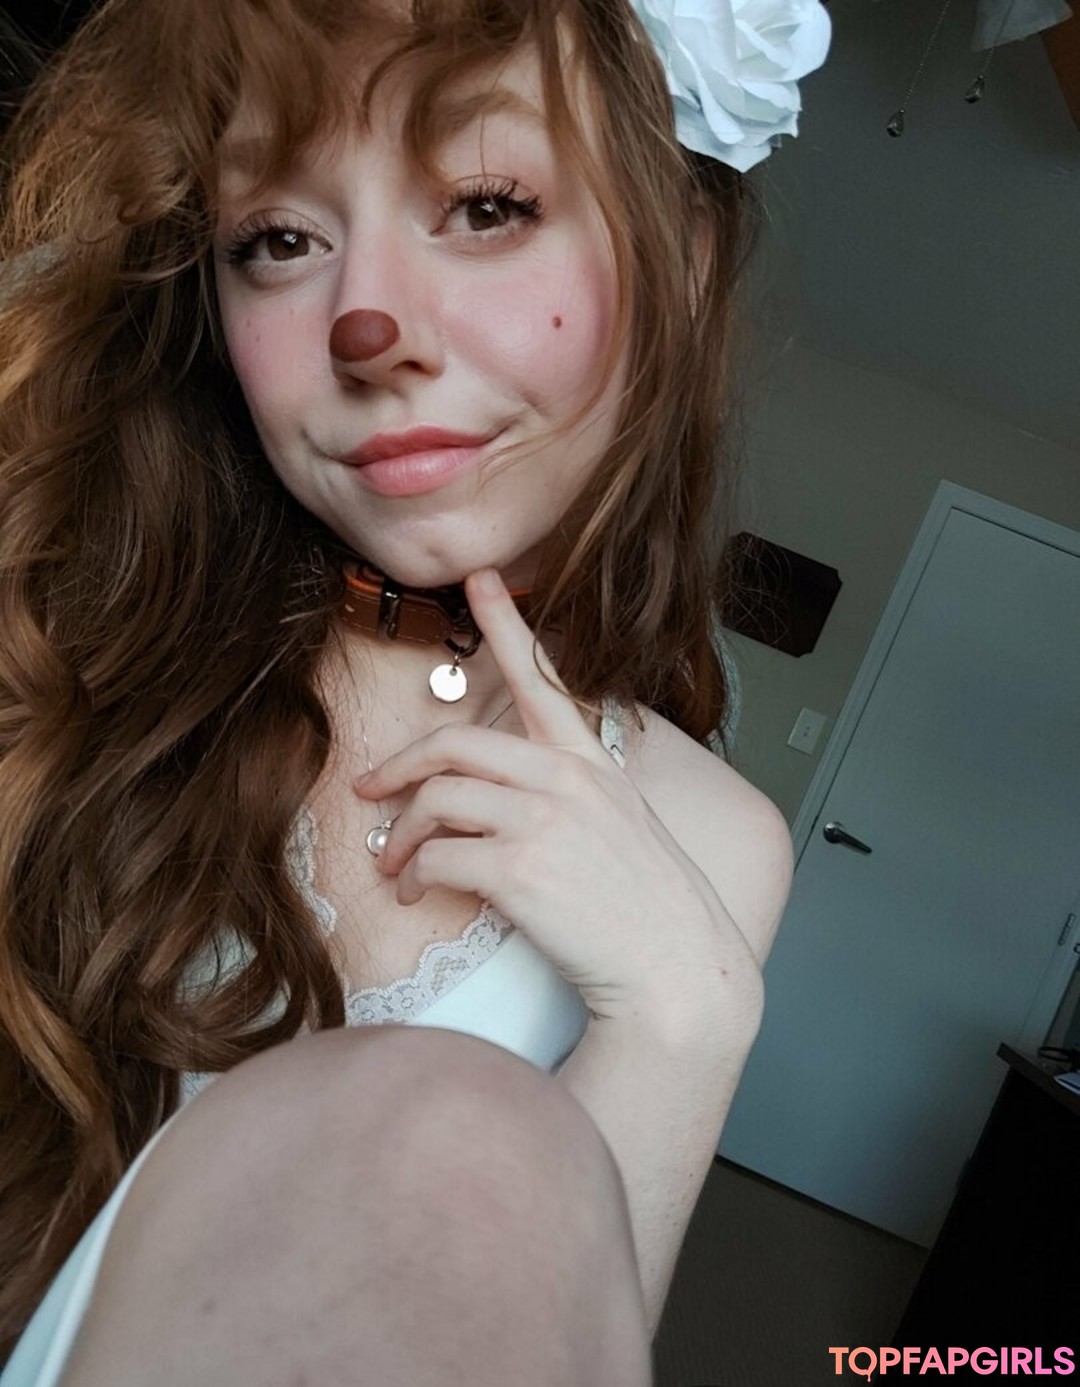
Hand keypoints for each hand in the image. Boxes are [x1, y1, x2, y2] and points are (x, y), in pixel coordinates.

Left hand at [353, 567, 755, 1023]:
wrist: (676, 965)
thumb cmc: (645, 904)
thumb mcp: (619, 823)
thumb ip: (564, 794)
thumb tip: (494, 796)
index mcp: (589, 762)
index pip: (543, 678)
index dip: (507, 624)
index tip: (481, 579)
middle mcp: (565, 780)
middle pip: (454, 745)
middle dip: (399, 766)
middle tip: (372, 789)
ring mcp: (542, 821)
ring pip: (435, 800)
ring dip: (400, 835)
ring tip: (397, 865)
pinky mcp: (519, 869)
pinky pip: (438, 856)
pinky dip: (416, 876)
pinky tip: (420, 894)